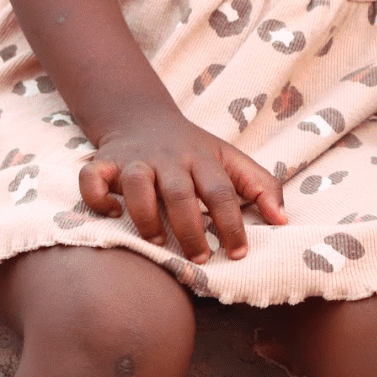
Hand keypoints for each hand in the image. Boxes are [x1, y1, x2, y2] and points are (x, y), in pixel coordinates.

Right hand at [79, 107, 286, 262]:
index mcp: (203, 158)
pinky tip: (111, 213)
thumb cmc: (193, 150)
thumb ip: (260, 186)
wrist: (142, 117)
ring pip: (137, 183)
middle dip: (191, 229)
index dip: (232, 223)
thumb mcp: (230, 159)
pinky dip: (97, 197)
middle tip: (200, 258)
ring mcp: (135, 159)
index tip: (239, 253)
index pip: (222, 190)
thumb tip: (284, 221)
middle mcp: (169, 157)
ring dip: (146, 215)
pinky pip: (92, 178)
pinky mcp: (104, 162)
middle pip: (180, 192)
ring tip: (158, 242)